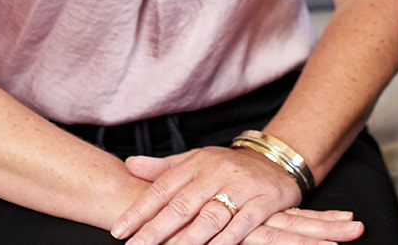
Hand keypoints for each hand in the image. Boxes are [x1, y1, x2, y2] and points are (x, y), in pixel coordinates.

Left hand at [112, 145, 358, 244]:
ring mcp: (242, 187)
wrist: (277, 159)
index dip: (140, 210)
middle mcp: (218, 172)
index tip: (120, 230)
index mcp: (198, 163)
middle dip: (157, 230)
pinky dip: (227, 240)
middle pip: (183, 205)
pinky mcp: (264, 201)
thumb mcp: (197, 160)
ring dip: (187, 239)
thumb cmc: (228, 166)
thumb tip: (129, 164)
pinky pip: (244, 223)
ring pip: (211, 216)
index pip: (163, 187)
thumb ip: (164, 167)